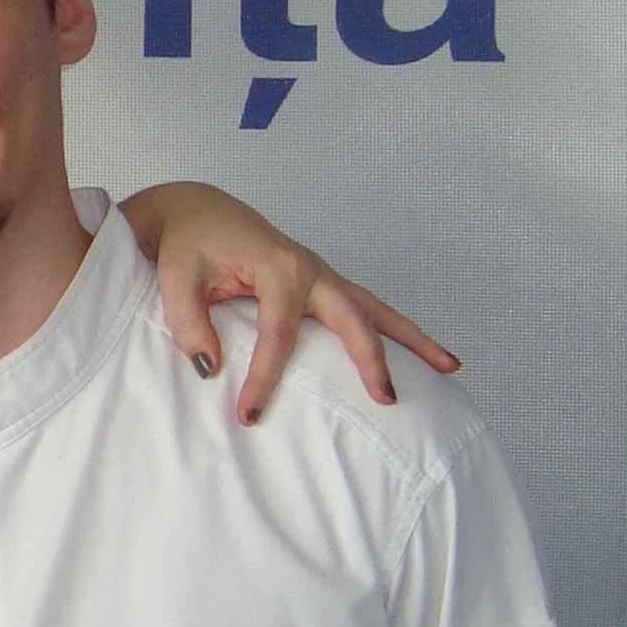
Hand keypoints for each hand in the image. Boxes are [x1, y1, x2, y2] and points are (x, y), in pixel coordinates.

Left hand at [119, 181, 458, 424]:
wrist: (198, 211)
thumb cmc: (188, 244)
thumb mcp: (175, 279)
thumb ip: (187, 321)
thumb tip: (209, 368)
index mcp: (277, 266)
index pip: (278, 334)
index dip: (265, 378)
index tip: (250, 415)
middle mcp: (310, 269)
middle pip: (352, 318)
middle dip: (370, 359)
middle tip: (384, 399)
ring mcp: (322, 275)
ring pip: (376, 310)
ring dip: (412, 339)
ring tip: (450, 368)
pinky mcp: (323, 284)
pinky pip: (367, 308)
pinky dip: (396, 330)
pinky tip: (429, 355)